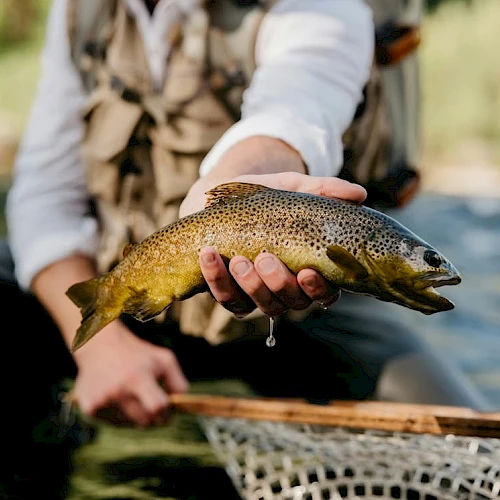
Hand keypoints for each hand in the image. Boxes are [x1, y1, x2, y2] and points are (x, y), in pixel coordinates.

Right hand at [71, 320, 188, 426]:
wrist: (100, 346)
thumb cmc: (138, 354)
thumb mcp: (164, 359)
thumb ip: (178, 382)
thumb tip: (182, 405)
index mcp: (138, 377)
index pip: (157, 407)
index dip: (166, 413)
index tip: (168, 410)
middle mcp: (118, 390)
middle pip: (144, 421)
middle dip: (153, 417)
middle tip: (152, 404)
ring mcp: (101, 400)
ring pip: (129, 424)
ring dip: (135, 415)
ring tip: (131, 394)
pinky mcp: (89, 408)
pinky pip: (113, 423)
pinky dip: (119, 415)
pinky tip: (117, 397)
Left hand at [181, 170, 365, 316]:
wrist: (224, 198)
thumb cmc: (267, 197)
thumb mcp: (294, 189)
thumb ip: (324, 190)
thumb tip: (359, 193)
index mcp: (311, 269)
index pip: (325, 292)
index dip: (319, 289)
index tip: (307, 272)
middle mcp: (288, 288)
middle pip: (292, 301)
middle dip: (279, 283)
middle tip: (266, 258)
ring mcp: (259, 294)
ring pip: (261, 304)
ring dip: (251, 286)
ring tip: (238, 260)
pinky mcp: (231, 293)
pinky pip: (227, 298)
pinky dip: (217, 280)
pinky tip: (209, 256)